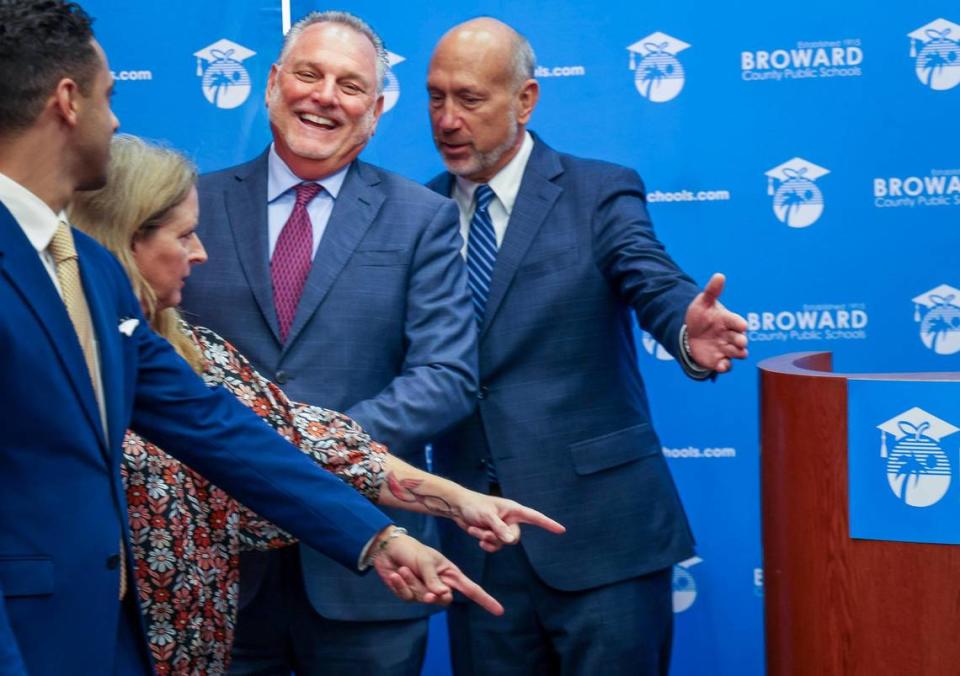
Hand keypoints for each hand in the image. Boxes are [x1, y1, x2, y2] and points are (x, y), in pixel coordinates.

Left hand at [371, 527, 503, 614]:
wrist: (387, 548)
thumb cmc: (411, 550)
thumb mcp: (425, 561)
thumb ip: (433, 579)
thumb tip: (442, 596)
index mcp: (450, 573)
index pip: (471, 589)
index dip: (485, 600)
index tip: (499, 611)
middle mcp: (440, 584)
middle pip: (444, 600)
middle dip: (433, 595)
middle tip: (427, 589)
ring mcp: (424, 590)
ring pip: (423, 599)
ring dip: (412, 583)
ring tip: (404, 569)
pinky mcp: (409, 594)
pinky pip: (408, 597)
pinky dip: (401, 585)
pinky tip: (395, 574)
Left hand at [454, 493, 565, 552]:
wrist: (458, 507)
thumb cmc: (474, 506)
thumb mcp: (487, 516)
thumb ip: (500, 529)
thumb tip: (512, 541)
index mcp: (514, 510)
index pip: (535, 517)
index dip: (548, 524)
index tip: (561, 530)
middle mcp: (510, 519)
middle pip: (514, 538)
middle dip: (498, 537)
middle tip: (484, 531)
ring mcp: (502, 527)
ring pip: (502, 544)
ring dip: (487, 539)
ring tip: (475, 529)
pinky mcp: (493, 534)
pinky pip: (495, 547)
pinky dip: (486, 544)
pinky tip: (476, 536)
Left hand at [684, 273, 747, 372]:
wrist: (690, 333)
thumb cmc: (701, 316)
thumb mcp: (703, 302)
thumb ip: (712, 291)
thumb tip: (719, 275)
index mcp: (729, 321)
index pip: (738, 322)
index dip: (740, 324)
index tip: (742, 326)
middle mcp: (731, 336)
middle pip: (741, 340)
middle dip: (741, 341)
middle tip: (739, 342)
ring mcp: (726, 349)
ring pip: (737, 354)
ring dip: (736, 354)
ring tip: (731, 354)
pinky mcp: (719, 360)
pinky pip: (726, 366)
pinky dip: (725, 366)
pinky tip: (721, 366)